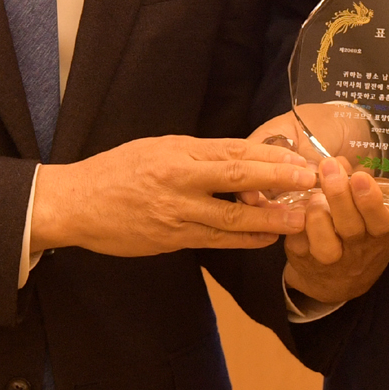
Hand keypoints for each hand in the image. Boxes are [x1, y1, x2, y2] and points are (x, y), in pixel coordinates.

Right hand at [32, 136, 315, 256]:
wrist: (76, 204)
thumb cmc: (117, 171)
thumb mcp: (157, 148)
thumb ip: (197, 154)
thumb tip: (240, 156)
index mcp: (177, 153)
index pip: (232, 152)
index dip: (270, 157)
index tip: (300, 160)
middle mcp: (178, 181)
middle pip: (237, 179)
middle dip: (278, 182)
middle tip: (312, 184)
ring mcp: (175, 214)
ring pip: (230, 219)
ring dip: (269, 220)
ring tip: (301, 220)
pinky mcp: (171, 240)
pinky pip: (214, 241)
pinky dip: (243, 240)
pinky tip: (266, 238)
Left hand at [246, 110, 388, 304]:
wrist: (340, 279)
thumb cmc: (361, 234)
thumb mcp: (376, 214)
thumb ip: (366, 189)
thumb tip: (344, 162)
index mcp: (382, 232)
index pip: (381, 220)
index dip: (369, 199)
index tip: (358, 176)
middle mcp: (358, 249)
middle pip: (350, 226)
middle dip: (339, 195)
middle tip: (328, 167)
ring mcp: (330, 258)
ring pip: (323, 240)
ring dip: (317, 211)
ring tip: (314, 193)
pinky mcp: (303, 258)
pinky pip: (297, 240)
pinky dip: (295, 220)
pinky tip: (296, 204)